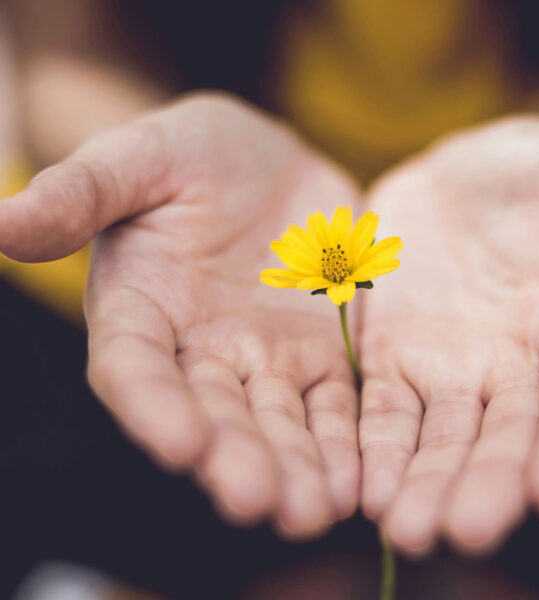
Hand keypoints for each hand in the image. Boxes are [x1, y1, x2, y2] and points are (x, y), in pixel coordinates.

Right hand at [0, 94, 361, 536]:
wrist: (270, 162)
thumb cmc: (193, 154)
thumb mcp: (143, 156)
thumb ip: (85, 191)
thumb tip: (3, 222)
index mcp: (141, 309)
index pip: (136, 368)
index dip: (152, 407)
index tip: (180, 444)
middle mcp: (199, 350)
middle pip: (213, 414)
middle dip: (235, 459)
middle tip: (259, 502)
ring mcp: (265, 359)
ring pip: (278, 423)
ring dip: (295, 468)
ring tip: (314, 510)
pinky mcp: (321, 356)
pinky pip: (334, 406)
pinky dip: (345, 443)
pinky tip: (359, 481)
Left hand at [358, 116, 538, 553]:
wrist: (460, 176)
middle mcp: (522, 367)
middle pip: (509, 434)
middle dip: (490, 482)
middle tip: (467, 531)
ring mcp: (455, 371)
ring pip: (444, 438)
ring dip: (427, 484)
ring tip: (409, 529)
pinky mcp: (396, 363)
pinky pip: (384, 413)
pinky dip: (376, 449)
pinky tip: (363, 490)